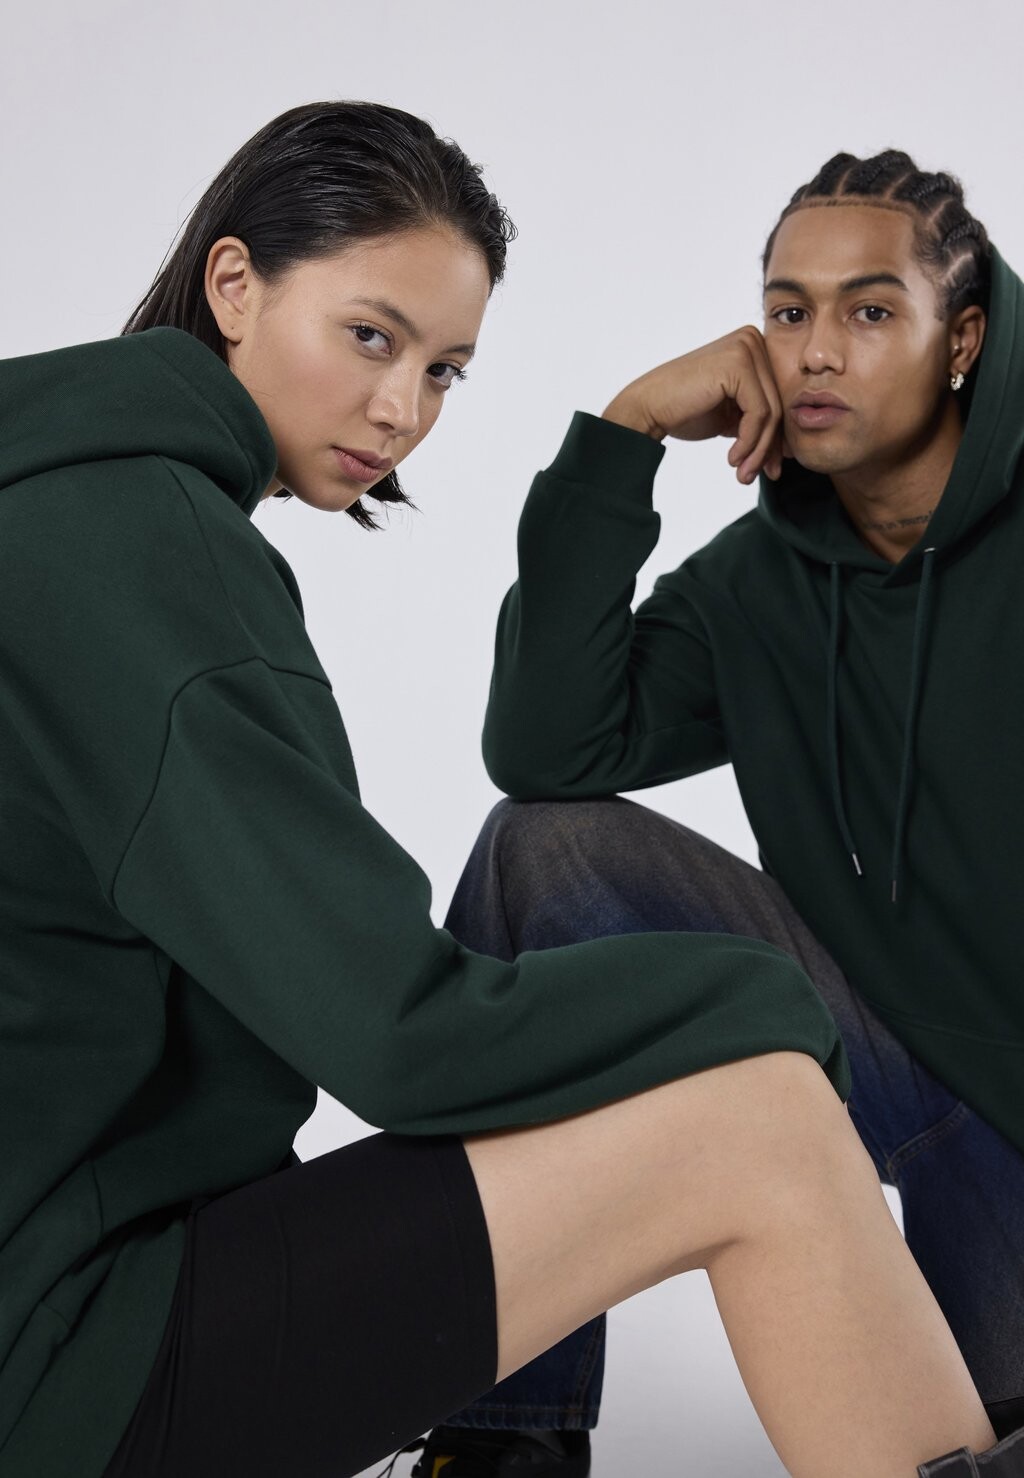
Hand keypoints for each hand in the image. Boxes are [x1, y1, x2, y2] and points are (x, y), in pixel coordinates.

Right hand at [601, 326, 787, 483]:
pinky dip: (749, 442)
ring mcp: (745, 348)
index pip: (777, 397)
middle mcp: (752, 339)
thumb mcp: (731, 416)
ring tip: (743, 474)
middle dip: (769, 446)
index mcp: (753, 347)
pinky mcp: (738, 364)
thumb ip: (757, 421)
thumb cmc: (684, 411)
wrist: (647, 408)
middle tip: (761, 475)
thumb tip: (789, 449)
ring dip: (759, 450)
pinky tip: (733, 458)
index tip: (769, 467)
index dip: (775, 437)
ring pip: (771, 412)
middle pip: (778, 403)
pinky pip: (758, 413)